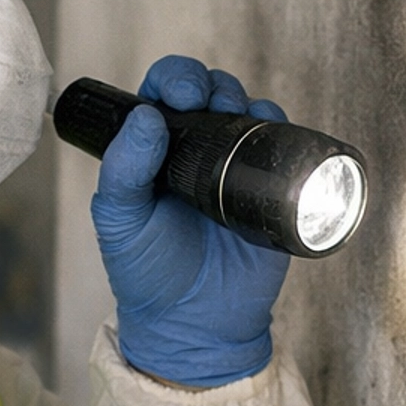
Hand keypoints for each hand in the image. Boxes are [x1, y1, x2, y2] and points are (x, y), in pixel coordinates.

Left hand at [91, 56, 288, 386]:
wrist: (194, 325)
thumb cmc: (148, 273)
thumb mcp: (120, 221)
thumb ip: (123, 170)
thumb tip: (147, 117)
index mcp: (154, 150)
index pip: (164, 93)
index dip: (175, 80)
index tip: (179, 97)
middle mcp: (196, 151)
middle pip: (211, 92)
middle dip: (212, 84)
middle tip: (208, 103)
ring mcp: (237, 168)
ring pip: (248, 112)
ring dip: (247, 100)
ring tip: (239, 116)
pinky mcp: (272, 192)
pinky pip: (285, 149)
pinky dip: (283, 131)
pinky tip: (274, 133)